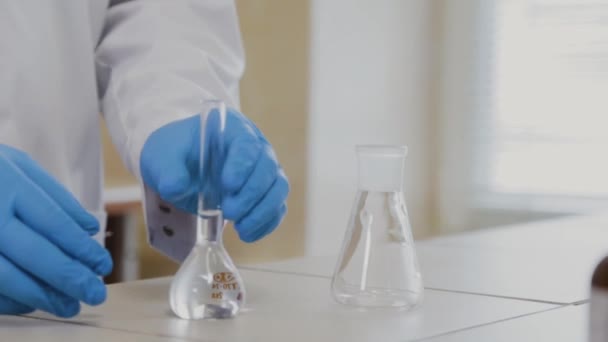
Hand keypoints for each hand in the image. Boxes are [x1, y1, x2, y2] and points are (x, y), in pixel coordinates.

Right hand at [0, 145, 111, 317]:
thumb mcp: (17, 165)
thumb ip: (55, 196)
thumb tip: (89, 228)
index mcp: (8, 184)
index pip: (53, 222)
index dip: (80, 248)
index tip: (102, 264)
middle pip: (33, 252)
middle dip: (68, 277)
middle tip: (94, 292)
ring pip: (5, 276)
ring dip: (41, 295)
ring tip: (68, 305)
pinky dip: (9, 299)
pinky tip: (32, 302)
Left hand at [140, 108, 288, 242]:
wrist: (177, 168)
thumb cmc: (173, 155)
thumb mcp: (161, 158)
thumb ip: (168, 170)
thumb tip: (177, 187)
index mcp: (231, 129)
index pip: (247, 143)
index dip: (242, 164)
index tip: (227, 185)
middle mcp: (255, 146)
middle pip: (268, 167)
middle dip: (251, 193)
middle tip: (229, 212)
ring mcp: (262, 170)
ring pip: (278, 188)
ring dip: (263, 211)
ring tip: (240, 229)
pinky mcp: (264, 193)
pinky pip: (276, 207)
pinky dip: (266, 223)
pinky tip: (247, 234)